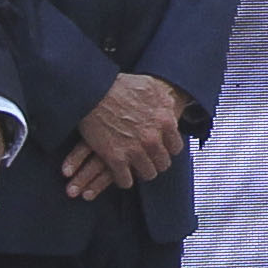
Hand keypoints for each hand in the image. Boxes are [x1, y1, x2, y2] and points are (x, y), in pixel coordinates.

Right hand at [60, 72, 186, 202]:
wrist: (91, 91)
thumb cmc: (119, 86)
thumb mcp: (150, 86)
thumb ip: (164, 100)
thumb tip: (172, 106)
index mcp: (165, 121)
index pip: (175, 147)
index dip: (167, 148)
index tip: (160, 147)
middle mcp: (153, 138)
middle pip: (163, 163)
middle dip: (155, 161)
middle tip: (147, 158)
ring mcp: (135, 150)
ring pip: (148, 174)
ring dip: (141, 171)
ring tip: (135, 166)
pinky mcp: (116, 159)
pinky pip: (126, 181)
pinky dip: (123, 179)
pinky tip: (121, 173)